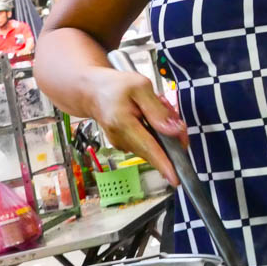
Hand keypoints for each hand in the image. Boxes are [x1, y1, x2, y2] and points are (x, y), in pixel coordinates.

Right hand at [83, 66, 186, 186]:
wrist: (91, 91)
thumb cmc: (115, 86)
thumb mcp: (140, 87)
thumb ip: (158, 110)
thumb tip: (174, 130)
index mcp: (123, 123)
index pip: (149, 147)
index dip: (164, 164)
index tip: (175, 179)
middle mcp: (121, 138)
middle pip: (156, 147)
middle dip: (172, 135)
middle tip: (170, 111)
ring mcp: (122, 143)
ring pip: (155, 144)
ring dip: (164, 129)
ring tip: (156, 106)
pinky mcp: (125, 144)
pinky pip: (149, 141)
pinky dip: (156, 130)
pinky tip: (150, 114)